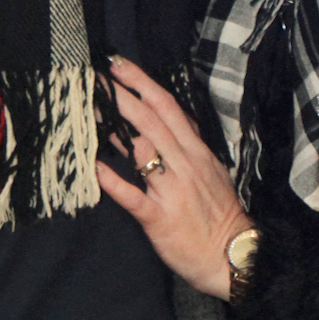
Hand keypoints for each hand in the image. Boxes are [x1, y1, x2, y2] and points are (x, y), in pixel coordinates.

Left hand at [96, 60, 252, 299]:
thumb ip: (187, 142)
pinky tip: (94, 168)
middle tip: (93, 77)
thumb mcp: (210, 169)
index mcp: (196, 151)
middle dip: (121, 96)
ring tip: (87, 111)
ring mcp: (172, 190)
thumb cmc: (217, 212)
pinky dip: (113, 182)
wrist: (231, 255)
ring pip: (142, 151)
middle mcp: (184, 164)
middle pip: (150, 120)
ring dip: (113, 128)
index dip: (141, 83)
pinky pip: (133, 197)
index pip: (168, 106)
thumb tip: (165, 116)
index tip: (118, 65)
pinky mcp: (159, 218)